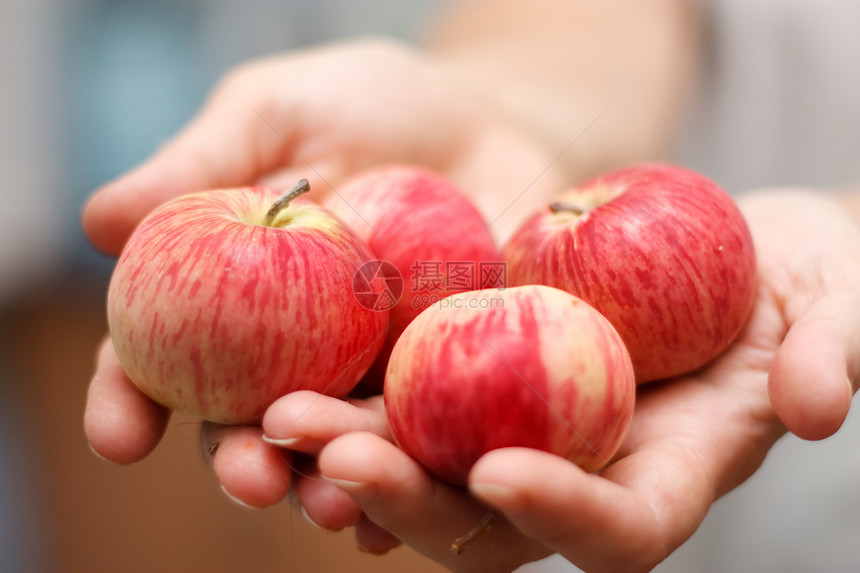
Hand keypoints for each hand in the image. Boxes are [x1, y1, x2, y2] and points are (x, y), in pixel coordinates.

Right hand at [83, 38, 564, 493]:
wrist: (486, 119)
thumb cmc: (367, 105)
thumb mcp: (281, 110)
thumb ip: (205, 161)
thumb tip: (100, 222)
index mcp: (230, 295)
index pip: (163, 354)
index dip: (130, 398)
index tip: (120, 435)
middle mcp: (290, 349)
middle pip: (251, 420)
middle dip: (243, 460)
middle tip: (251, 479)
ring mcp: (368, 369)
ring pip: (341, 441)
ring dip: (334, 480)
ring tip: (335, 504)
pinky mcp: (441, 372)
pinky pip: (425, 428)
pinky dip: (417, 467)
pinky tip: (414, 496)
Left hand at [258, 190, 859, 571]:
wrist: (734, 248)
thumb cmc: (801, 277)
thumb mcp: (839, 296)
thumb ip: (832, 348)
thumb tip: (813, 407)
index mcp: (670, 474)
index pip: (617, 530)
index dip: (562, 513)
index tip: (499, 470)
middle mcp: (586, 470)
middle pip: (490, 522)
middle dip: (411, 501)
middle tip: (330, 459)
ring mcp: (530, 429)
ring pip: (429, 473)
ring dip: (354, 457)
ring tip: (278, 420)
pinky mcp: (486, 379)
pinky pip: (413, 405)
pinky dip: (355, 401)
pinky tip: (294, 374)